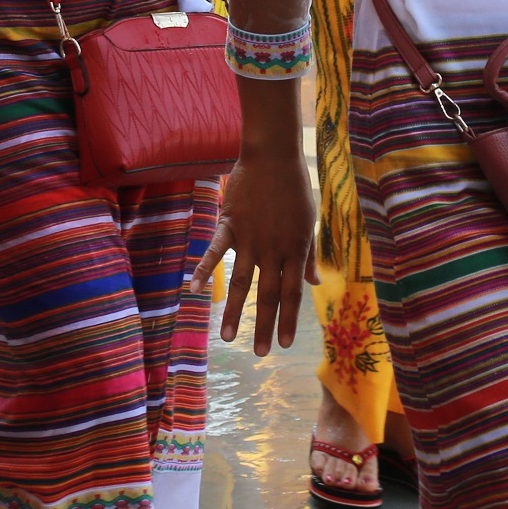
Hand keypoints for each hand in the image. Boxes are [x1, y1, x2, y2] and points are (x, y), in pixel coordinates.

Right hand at [191, 150, 314, 355]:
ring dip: (233, 311)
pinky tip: (193, 290)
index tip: (283, 344)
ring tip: (225, 337)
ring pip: (241, 281)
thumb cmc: (295, 188)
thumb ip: (307, 256)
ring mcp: (250, 237)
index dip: (287, 319)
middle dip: (264, 325)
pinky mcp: (230, 224)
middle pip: (268, 293)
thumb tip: (314, 284)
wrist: (274, 154)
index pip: (292, 292)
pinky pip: (215, 251)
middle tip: (260, 353)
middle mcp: (273, 248)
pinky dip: (203, 270)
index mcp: (295, 249)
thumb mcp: (309, 222)